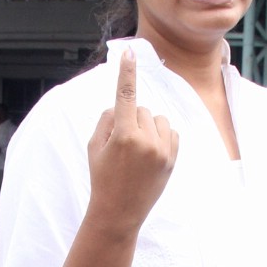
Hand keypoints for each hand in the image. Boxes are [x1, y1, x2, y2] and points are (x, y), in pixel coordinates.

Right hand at [85, 48, 178, 234]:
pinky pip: (170, 131)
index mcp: (123, 136)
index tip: (129, 53)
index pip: (125, 96)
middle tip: (122, 145)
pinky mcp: (172, 159)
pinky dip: (161, 136)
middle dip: (132, 119)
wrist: (118, 213)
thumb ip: (107, 120)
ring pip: (157, 119)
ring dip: (148, 126)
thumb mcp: (94, 147)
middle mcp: (145, 141)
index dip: (126, 72)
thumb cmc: (102, 177)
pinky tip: (150, 154)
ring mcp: (162, 151)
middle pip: (141, 109)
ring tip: (138, 150)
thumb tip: (122, 105)